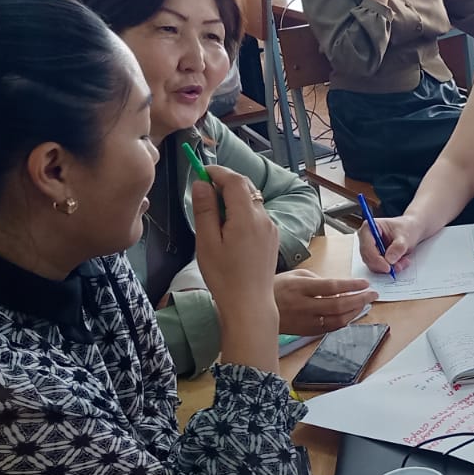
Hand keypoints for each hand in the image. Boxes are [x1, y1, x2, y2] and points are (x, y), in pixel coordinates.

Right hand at [191, 165, 279, 310]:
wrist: (249, 304)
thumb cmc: (224, 276)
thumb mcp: (207, 242)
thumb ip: (205, 210)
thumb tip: (201, 183)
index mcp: (247, 217)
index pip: (235, 180)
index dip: (218, 172)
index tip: (201, 171)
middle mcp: (264, 218)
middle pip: (246, 188)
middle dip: (226, 183)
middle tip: (205, 190)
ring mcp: (271, 228)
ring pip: (253, 201)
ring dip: (234, 198)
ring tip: (214, 214)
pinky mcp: (272, 238)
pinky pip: (257, 215)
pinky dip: (243, 212)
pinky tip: (229, 229)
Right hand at [274, 269, 376, 332]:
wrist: (254, 308)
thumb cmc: (277, 288)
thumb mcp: (295, 275)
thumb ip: (318, 280)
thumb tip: (341, 287)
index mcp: (299, 288)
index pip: (332, 287)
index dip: (351, 286)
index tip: (365, 283)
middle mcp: (302, 306)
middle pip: (338, 305)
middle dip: (359, 300)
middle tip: (372, 294)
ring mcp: (304, 322)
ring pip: (337, 320)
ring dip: (355, 312)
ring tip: (365, 303)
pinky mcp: (305, 332)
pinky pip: (330, 328)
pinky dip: (344, 321)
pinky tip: (351, 314)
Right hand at [359, 214, 420, 274]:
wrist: (411, 230)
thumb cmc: (406, 228)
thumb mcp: (405, 236)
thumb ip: (398, 247)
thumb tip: (389, 259)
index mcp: (368, 228)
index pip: (367, 247)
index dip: (376, 259)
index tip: (387, 267)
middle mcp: (366, 239)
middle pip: (368, 258)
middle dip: (383, 265)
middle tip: (397, 267)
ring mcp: (370, 249)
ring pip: (373, 265)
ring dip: (389, 267)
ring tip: (403, 261)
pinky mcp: (375, 257)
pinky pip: (380, 268)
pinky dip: (391, 267)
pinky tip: (401, 262)